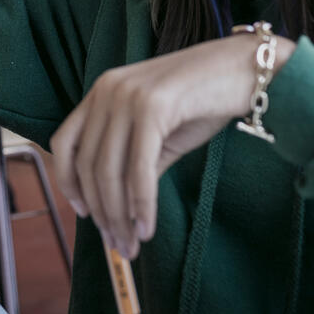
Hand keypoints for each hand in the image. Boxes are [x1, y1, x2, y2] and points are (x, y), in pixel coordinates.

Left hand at [49, 34, 293, 258]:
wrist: (248, 69)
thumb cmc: (206, 101)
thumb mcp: (160, 134)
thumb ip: (134, 162)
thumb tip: (118, 209)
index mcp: (102, 91)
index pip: (65, 142)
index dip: (68, 182)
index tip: (85, 213)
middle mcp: (107, 90)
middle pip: (89, 165)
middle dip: (102, 212)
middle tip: (118, 245)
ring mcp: (128, 96)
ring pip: (110, 171)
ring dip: (119, 216)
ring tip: (132, 244)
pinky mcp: (153, 107)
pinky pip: (139, 169)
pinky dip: (141, 204)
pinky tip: (147, 227)